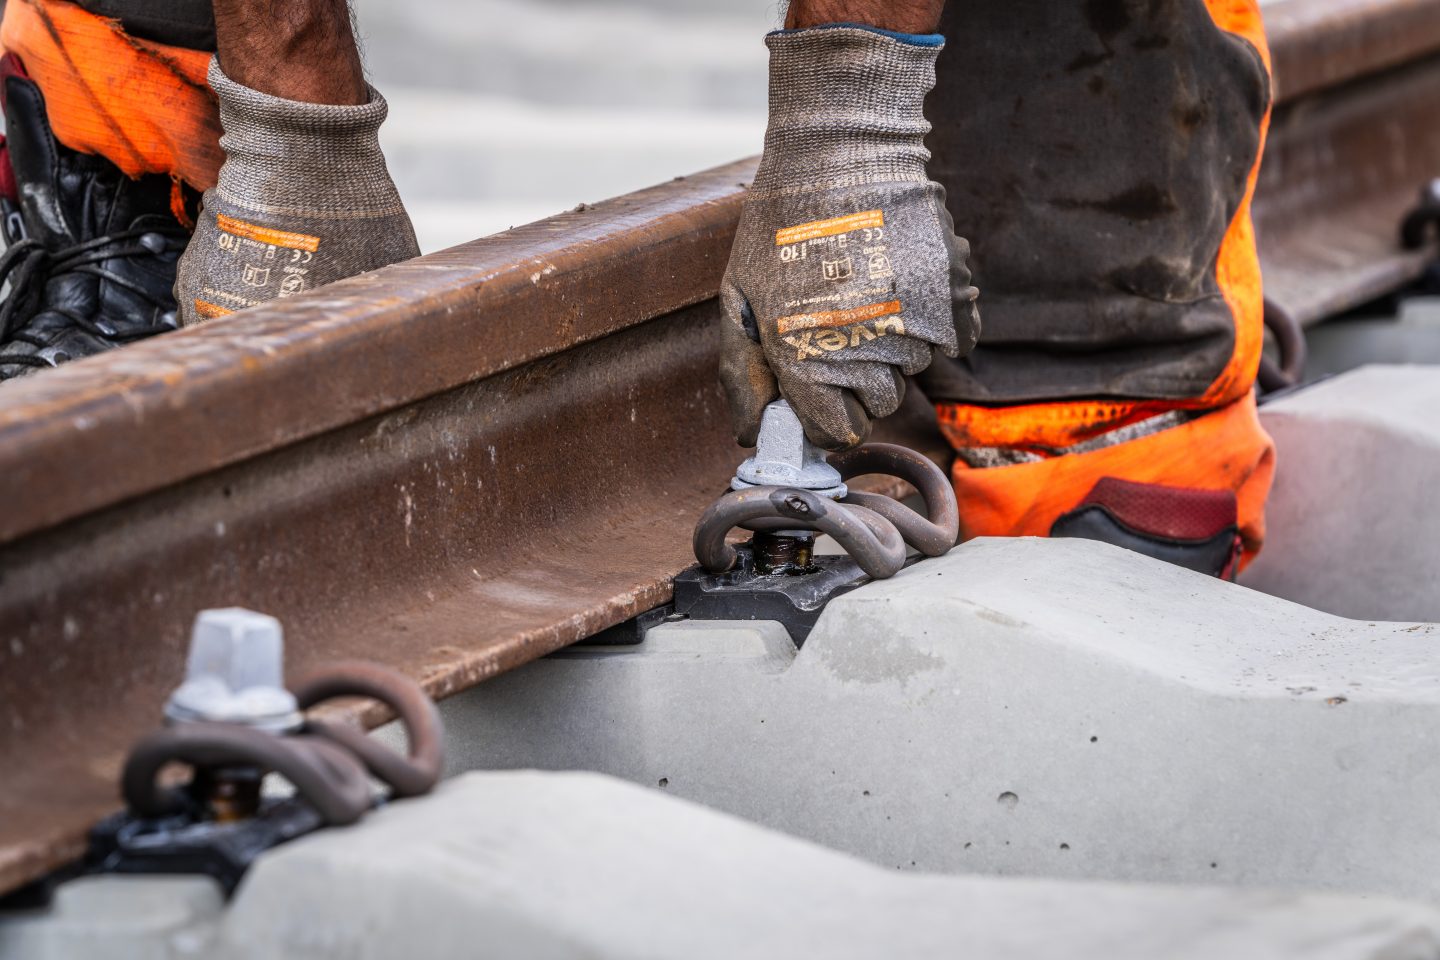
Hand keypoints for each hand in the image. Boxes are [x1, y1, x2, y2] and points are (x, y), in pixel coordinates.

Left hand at [719, 25, 978, 450]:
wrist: (840, 156)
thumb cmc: (779, 227)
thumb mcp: (739, 300)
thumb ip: (743, 374)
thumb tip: (752, 433)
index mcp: (805, 359)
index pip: (835, 430)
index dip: (824, 413)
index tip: (818, 387)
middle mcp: (864, 352)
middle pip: (879, 403)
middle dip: (858, 379)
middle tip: (839, 328)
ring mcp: (913, 326)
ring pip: (912, 368)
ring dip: (892, 344)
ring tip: (865, 291)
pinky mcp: (949, 300)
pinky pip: (948, 339)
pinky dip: (928, 321)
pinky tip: (897, 282)